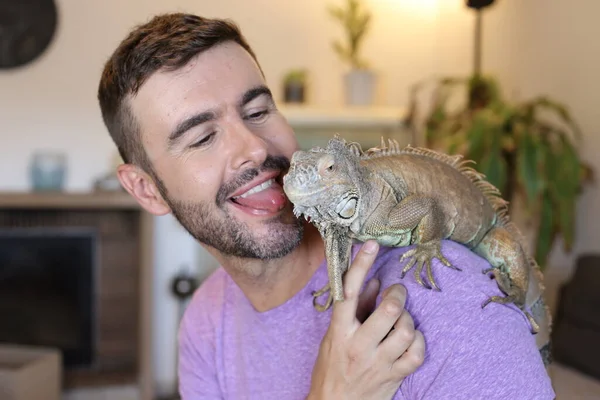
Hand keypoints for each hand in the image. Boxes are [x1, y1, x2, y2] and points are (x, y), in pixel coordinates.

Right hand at [308, 240, 424, 399]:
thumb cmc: (331, 368)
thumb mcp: (334, 337)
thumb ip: (354, 309)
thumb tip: (373, 281)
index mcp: (339, 332)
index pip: (348, 292)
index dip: (361, 265)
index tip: (372, 244)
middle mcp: (358, 345)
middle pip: (389, 310)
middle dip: (398, 295)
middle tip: (397, 292)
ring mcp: (378, 363)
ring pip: (407, 330)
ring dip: (409, 319)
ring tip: (402, 319)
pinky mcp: (393, 377)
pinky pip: (417, 354)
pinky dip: (419, 342)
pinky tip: (411, 339)